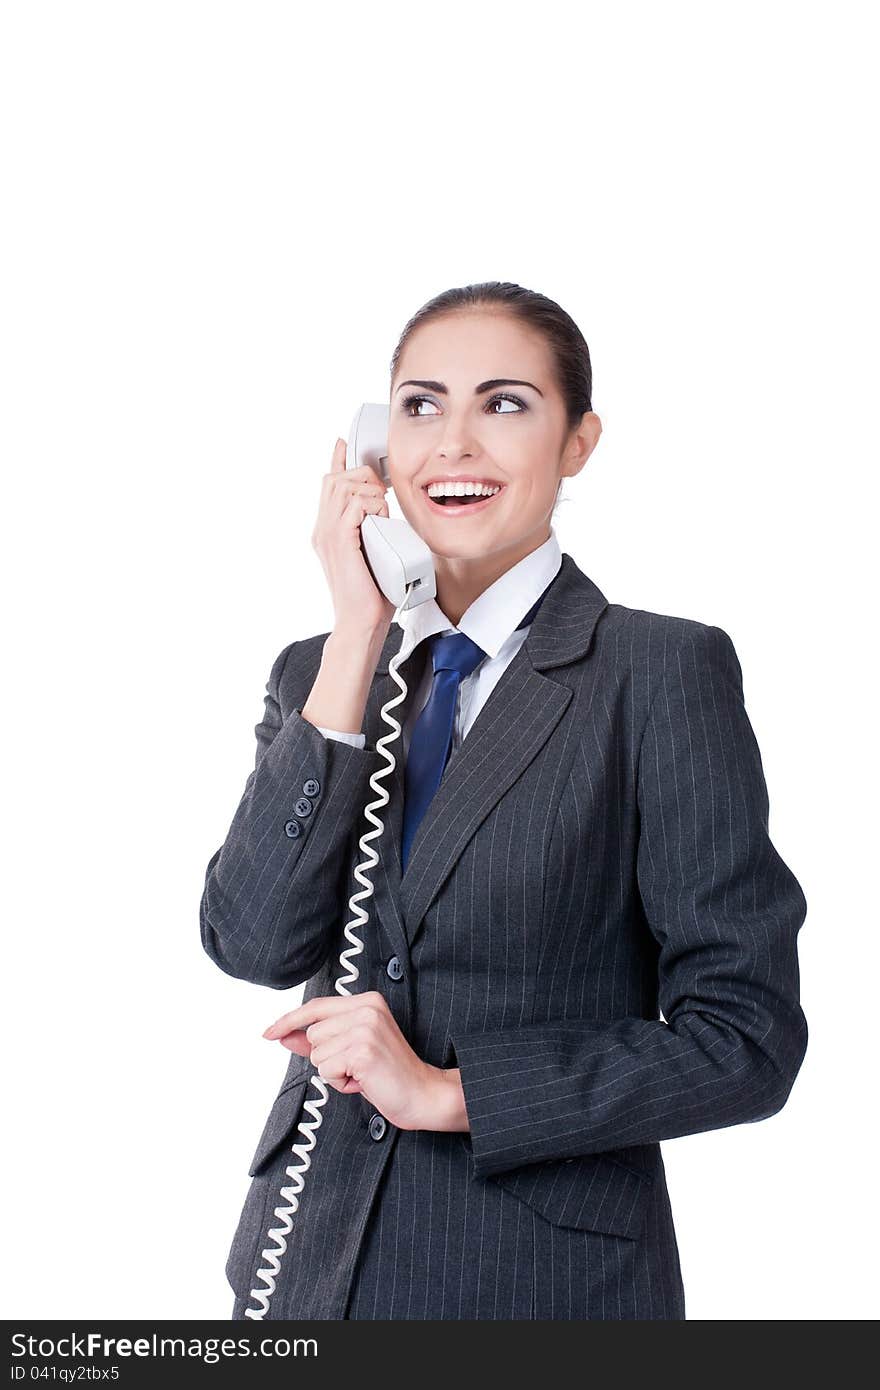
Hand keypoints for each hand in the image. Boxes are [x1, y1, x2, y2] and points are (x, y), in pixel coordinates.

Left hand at [262, 991, 453, 1130]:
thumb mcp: (350, 1050)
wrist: (421, 1093)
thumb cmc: (388, 1073)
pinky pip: (326, 1070)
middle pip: (313, 1034)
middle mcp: (366, 1008)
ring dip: (334, 1072)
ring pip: (317, 1054)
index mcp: (366, 1001)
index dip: (289, 1021)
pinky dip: (340, 1083)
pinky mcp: (362, 1051)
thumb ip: (318, 1040)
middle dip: (327, 1057)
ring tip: (362, 1073)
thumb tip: (284, 1035)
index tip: (269, 1032)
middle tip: (358, 1065)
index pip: (315, 1007)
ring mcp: (365, 1028)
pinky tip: (363, 1081)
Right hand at [312, 437, 396, 635]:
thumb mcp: (373, 552)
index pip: (327, 485)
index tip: (343, 444)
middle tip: (382, 495)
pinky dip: (371, 506)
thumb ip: (373, 530)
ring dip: (369, 492)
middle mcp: (322, 529)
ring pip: (343, 487)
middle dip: (362, 476)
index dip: (336, 460)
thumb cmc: (372, 594)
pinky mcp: (340, 542)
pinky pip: (353, 505)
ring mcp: (328, 535)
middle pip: (334, 478)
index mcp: (327, 530)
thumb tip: (386, 515)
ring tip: (382, 513)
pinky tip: (379, 519)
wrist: (361, 622)